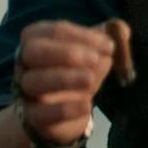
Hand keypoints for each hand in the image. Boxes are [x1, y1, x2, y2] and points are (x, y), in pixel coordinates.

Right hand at [12, 19, 132, 144]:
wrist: (69, 110)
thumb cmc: (78, 71)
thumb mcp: (94, 51)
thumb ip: (109, 38)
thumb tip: (122, 30)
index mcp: (38, 40)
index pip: (52, 31)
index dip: (81, 36)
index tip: (108, 45)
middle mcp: (25, 64)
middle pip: (33, 51)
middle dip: (65, 52)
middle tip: (95, 59)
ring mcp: (26, 91)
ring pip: (34, 81)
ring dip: (65, 78)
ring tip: (90, 79)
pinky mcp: (33, 117)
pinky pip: (41, 113)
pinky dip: (65, 109)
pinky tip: (86, 105)